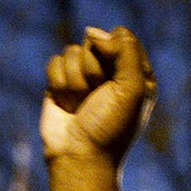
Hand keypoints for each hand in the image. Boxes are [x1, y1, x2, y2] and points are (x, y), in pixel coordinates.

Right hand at [41, 27, 154, 169]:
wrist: (80, 157)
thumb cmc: (111, 128)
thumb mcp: (132, 88)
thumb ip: (125, 51)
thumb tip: (93, 32)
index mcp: (136, 74)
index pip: (122, 38)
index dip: (113, 52)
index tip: (114, 80)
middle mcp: (111, 73)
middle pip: (94, 41)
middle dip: (92, 69)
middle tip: (97, 97)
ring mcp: (85, 77)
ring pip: (72, 51)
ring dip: (75, 81)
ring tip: (82, 105)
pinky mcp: (61, 83)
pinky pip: (55, 62)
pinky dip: (59, 85)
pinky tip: (67, 106)